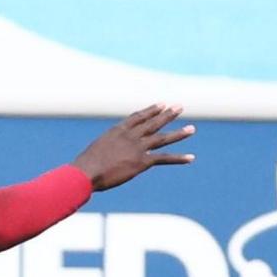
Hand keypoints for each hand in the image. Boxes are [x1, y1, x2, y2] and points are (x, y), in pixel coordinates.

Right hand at [73, 104, 196, 190]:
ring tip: (192, 128)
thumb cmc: (84, 165)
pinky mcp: (141, 162)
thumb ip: (105, 150)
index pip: (138, 117)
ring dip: (178, 133)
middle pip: (153, 123)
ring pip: (162, 138)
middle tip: (179, 107)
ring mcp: (137, 148)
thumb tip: (103, 156)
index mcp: (117, 131)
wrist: (86, 172)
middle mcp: (130, 136)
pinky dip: (178, 158)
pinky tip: (190, 157)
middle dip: (167, 115)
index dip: (151, 110)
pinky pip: (164, 158)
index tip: (161, 104)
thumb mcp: (94, 150)